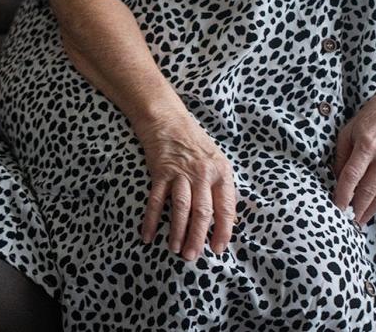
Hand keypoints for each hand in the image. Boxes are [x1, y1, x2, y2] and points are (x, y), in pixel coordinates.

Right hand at [135, 108, 236, 259]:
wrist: (166, 118)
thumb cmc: (193, 141)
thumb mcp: (215, 160)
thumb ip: (221, 186)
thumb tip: (227, 218)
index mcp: (221, 172)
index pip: (226, 208)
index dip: (223, 231)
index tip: (218, 249)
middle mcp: (202, 173)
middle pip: (203, 212)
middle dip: (198, 237)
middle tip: (193, 257)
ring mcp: (180, 172)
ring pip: (182, 209)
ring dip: (178, 232)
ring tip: (175, 250)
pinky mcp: (160, 172)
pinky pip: (157, 200)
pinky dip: (152, 219)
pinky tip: (148, 235)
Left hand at [333, 78, 375, 225]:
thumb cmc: (373, 113)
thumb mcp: (351, 127)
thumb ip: (343, 152)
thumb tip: (337, 175)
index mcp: (366, 145)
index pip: (352, 175)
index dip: (343, 193)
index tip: (336, 207)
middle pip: (369, 189)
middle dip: (357, 207)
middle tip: (347, 222)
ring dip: (373, 210)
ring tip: (361, 222)